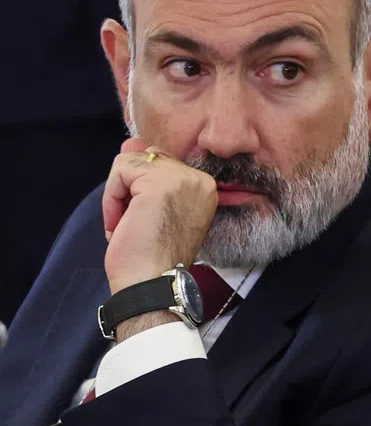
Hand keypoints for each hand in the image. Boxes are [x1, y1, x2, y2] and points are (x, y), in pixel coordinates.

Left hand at [102, 137, 217, 292]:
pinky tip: (122, 224)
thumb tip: (132, 142)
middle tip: (137, 225)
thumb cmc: (153, 256)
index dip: (141, 190)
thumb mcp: (152, 208)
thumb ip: (146, 173)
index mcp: (204, 188)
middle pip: (145, 157)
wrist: (152, 283)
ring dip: (118, 196)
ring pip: (129, 162)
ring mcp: (182, 178)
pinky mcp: (160, 181)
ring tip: (128, 226)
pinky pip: (120, 171)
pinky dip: (111, 199)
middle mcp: (200, 179)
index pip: (160, 163)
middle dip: (129, 189)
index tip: (146, 221)